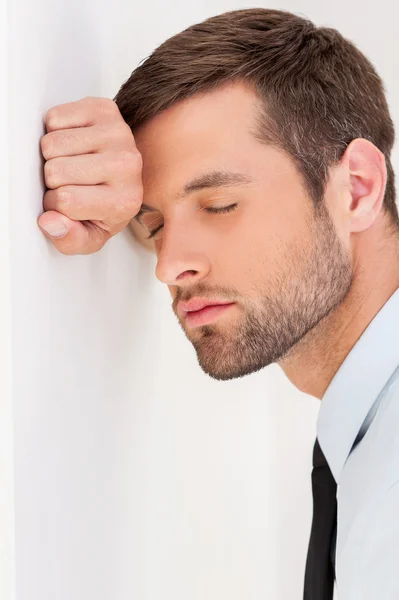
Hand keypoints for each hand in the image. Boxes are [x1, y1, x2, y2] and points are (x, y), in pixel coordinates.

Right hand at [38, 96, 142, 254]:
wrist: (123, 173)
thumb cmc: (105, 205)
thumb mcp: (90, 236)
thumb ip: (70, 240)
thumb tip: (50, 222)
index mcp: (125, 201)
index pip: (65, 200)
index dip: (56, 205)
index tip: (71, 204)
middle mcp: (128, 165)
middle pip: (55, 171)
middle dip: (53, 180)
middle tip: (72, 182)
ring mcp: (119, 134)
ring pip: (51, 144)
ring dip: (52, 155)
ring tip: (73, 163)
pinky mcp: (105, 109)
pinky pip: (54, 118)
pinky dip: (55, 131)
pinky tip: (74, 144)